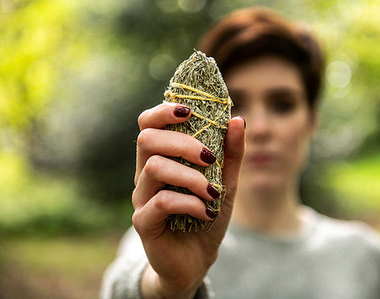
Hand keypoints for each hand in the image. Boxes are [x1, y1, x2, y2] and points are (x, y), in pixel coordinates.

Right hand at [132, 102, 244, 298]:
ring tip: (213, 193)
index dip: (163, 111)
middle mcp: (145, 175)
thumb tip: (238, 119)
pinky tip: (206, 213)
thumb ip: (231, 154)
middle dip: (182, 143)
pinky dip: (189, 203)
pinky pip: (160, 202)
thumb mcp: (226, 183)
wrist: (196, 261)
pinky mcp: (143, 222)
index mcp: (161, 159)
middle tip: (209, 157)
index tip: (190, 112)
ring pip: (154, 168)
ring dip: (191, 177)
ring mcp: (141, 198)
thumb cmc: (206, 216)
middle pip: (147, 139)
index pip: (148, 124)